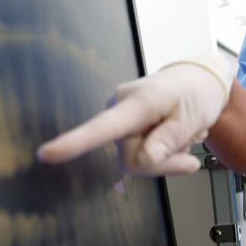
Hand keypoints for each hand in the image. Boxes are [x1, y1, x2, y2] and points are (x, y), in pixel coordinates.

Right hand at [36, 54, 233, 174]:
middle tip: (189, 153)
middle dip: (162, 164)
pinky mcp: (124, 126)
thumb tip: (142, 161)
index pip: (103, 126)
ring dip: (163, 158)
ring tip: (181, 137)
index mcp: (136, 102)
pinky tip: (173, 138)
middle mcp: (119, 107)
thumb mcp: (191, 119)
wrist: (199, 81)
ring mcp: (120, 117)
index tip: (46, 154)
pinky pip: (138, 154)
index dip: (74, 142)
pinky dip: (160, 154)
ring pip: (135, 161)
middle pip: (131, 159)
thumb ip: (167, 140)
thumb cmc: (196, 95)